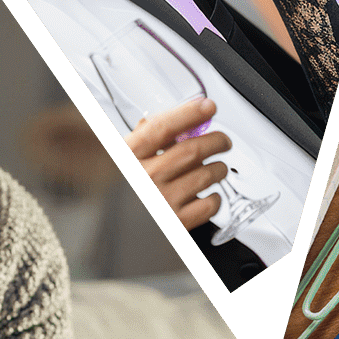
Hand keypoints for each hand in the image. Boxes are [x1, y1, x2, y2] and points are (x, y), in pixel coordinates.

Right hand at [128, 97, 232, 230]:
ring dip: (219, 168)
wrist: (114, 232)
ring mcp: (160, 201)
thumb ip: (149, 135)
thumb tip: (187, 113)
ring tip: (218, 168)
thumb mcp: (126, 157)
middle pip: (192, 150)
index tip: (208, 107)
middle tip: (223, 141)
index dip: (189, 113)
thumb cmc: (126, 190)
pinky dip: (216, 198)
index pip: (162, 128)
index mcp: (129, 157)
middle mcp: (144, 178)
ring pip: (207, 175)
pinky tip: (209, 195)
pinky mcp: (175, 223)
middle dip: (217, 141)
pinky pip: (210, 205)